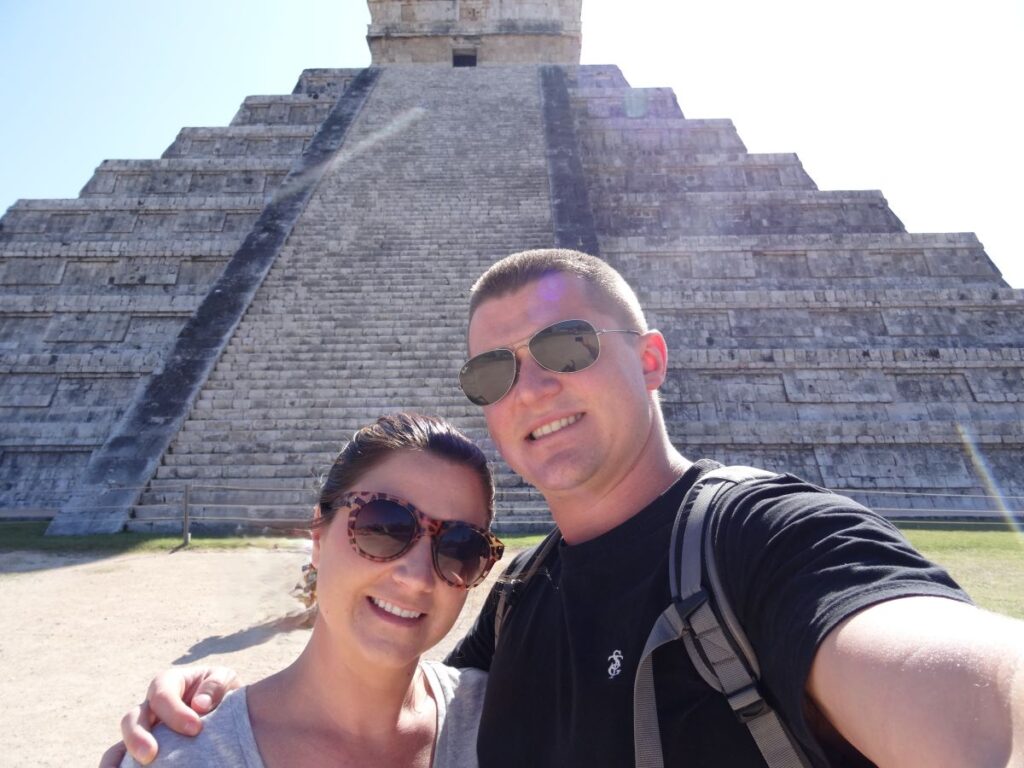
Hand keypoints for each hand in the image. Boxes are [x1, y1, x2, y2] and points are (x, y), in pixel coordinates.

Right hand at [116, 666, 240, 764]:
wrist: (225, 709)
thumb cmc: (221, 690)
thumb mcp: (224, 679)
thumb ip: (215, 686)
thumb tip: (199, 704)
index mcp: (169, 683)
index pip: (161, 695)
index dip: (174, 712)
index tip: (195, 729)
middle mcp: (150, 706)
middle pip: (132, 718)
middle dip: (137, 736)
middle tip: (150, 755)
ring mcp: (144, 730)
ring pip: (122, 743)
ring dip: (120, 758)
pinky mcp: (144, 751)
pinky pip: (123, 761)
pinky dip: (118, 767)